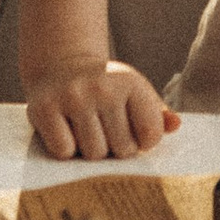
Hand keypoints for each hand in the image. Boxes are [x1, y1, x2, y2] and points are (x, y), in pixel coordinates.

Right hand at [26, 55, 180, 163]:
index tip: (133, 132)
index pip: (150, 134)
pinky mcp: (44, 108)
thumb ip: (157, 115)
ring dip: (90, 151)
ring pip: (93, 153)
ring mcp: (72, 96)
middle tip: (105, 132)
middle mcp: (102, 87)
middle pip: (121, 149)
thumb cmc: (106, 90)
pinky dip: (65, 150)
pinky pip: (64, 151)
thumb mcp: (134, 94)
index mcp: (131, 83)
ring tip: (86, 131)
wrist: (62, 66)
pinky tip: (66, 131)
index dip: (142, 142)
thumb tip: (176, 125)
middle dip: (115, 149)